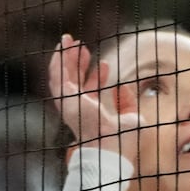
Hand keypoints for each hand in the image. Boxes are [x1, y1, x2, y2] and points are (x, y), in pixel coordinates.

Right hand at [49, 32, 141, 155]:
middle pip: (75, 82)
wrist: (111, 149)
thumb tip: (119, 85)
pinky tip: (60, 49)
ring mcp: (70, 105)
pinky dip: (57, 63)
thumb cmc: (123, 140)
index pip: (90, 93)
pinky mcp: (65, 100)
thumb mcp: (131, 116)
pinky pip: (57, 78)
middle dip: (78, 63)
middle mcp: (79, 109)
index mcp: (93, 115)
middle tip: (82, 47)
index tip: (105, 64)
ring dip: (65, 59)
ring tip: (70, 41)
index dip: (96, 77)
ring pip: (63, 77)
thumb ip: (126, 101)